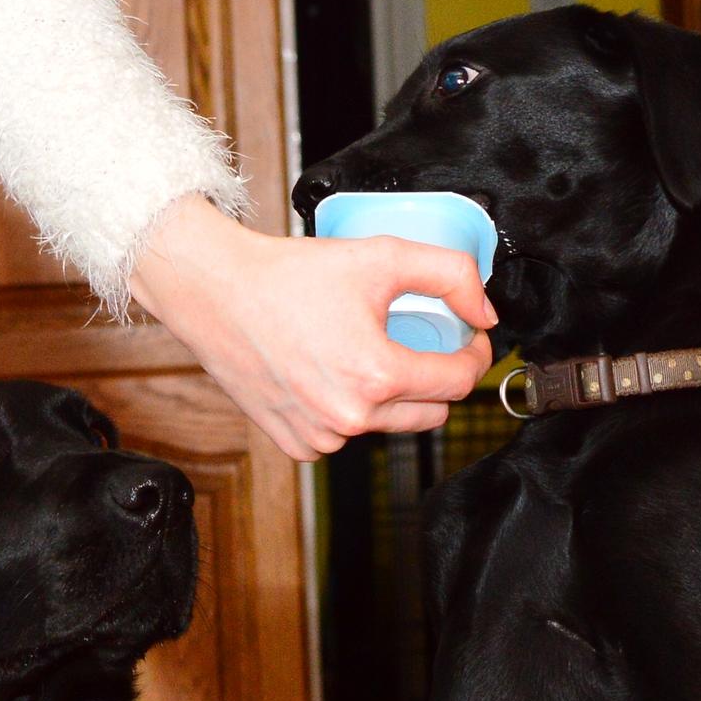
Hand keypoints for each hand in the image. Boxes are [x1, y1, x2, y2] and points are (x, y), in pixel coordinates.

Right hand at [129, 195, 497, 460]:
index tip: (466, 336)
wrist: (216, 294)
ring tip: (367, 352)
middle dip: (436, 376)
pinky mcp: (297, 445)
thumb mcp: (381, 255)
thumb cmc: (289, 275)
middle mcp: (351, 418)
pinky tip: (331, 374)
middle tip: (421, 341)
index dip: (473, 354)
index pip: (460, 382)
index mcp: (377, 376)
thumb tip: (484, 314)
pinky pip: (346, 436)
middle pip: (432, 411)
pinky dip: (350, 411)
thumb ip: (450, 274)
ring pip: (389, 426)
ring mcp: (322, 437)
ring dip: (392, 395)